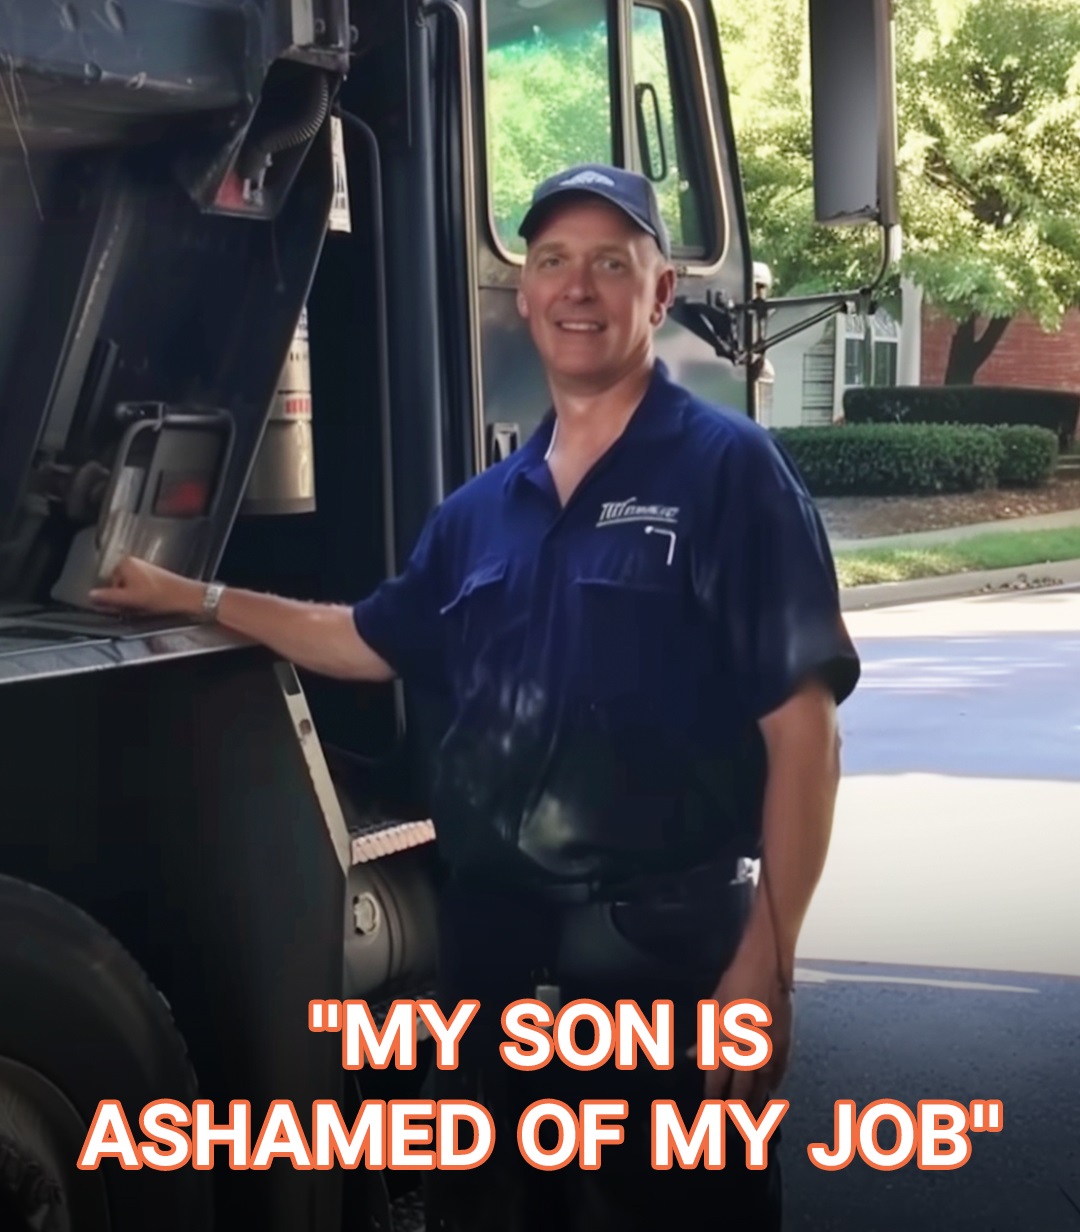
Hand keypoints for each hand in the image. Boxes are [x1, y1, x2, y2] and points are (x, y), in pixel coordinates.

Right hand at [88, 556, 201, 617]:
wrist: (186, 597)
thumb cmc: (162, 595)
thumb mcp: (129, 599)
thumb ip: (107, 597)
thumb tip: (91, 596)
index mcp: (125, 563)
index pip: (108, 584)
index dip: (114, 598)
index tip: (121, 606)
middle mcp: (134, 563)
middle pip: (119, 586)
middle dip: (124, 598)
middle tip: (134, 606)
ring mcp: (144, 569)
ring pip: (129, 589)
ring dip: (133, 599)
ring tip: (145, 605)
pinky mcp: (153, 577)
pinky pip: (140, 589)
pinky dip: (142, 598)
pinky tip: (151, 603)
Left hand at [698, 955, 793, 1112]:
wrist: (765, 970)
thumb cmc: (732, 986)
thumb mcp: (710, 1010)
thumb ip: (703, 1039)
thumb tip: (691, 1056)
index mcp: (725, 1046)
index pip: (717, 1083)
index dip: (713, 1100)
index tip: (709, 1112)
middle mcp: (747, 1055)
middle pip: (741, 1092)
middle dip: (734, 1111)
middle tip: (731, 1128)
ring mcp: (769, 1051)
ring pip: (762, 1087)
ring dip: (755, 1102)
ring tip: (750, 1118)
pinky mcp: (785, 1044)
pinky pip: (779, 1072)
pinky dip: (773, 1084)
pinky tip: (770, 1092)